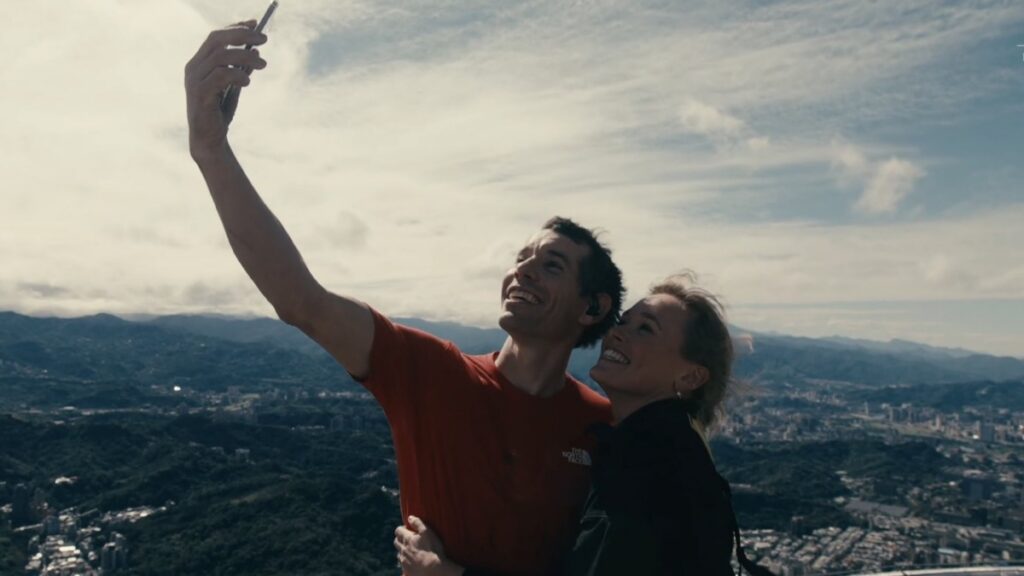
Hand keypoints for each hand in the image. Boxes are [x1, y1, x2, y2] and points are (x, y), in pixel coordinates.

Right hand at [184, 20, 267, 159]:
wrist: (209, 139)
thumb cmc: (220, 112)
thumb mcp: (234, 87)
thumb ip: (241, 69)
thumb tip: (256, 51)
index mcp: (199, 63)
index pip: (216, 36)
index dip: (235, 27)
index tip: (256, 24)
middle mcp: (193, 67)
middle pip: (217, 40)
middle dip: (242, 35)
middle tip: (265, 40)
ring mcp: (194, 80)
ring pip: (221, 56)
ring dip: (245, 56)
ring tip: (263, 65)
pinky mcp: (200, 94)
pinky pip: (220, 75)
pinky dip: (237, 74)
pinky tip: (247, 81)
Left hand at [394, 516, 463, 575]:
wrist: (434, 570)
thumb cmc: (433, 549)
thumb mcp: (427, 532)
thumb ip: (418, 523)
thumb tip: (410, 517)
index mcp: (407, 539)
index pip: (398, 530)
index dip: (402, 528)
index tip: (408, 529)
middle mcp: (403, 549)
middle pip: (396, 542)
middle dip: (400, 539)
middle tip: (408, 539)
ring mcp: (404, 560)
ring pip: (399, 553)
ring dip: (402, 550)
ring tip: (411, 550)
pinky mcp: (406, 570)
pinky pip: (402, 564)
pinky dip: (405, 561)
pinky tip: (412, 561)